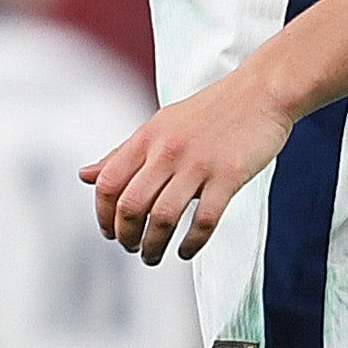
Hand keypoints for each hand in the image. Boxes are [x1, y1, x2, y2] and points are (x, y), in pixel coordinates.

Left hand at [83, 67, 294, 263]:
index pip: (108, 184)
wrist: (261, 91)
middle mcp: (168, 151)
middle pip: (131, 206)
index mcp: (147, 138)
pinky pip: (204, 220)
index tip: (110, 232)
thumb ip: (123, 153)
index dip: (103, 215)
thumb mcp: (159, 126)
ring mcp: (198, 164)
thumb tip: (86, 175)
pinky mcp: (228, 176)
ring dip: (154, 246)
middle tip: (132, 247)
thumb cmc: (210, 111)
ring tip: (154, 255)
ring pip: (163, 218)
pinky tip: (186, 250)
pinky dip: (191, 243)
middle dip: (126, 236)